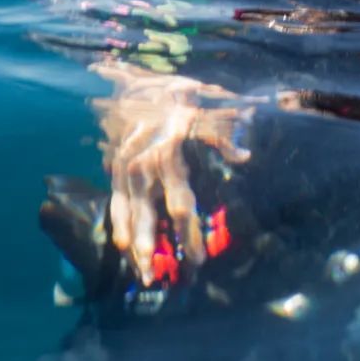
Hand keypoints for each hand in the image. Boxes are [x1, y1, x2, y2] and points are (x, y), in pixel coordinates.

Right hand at [92, 58, 253, 285]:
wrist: (141, 80)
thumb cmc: (183, 96)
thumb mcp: (209, 108)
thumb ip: (224, 135)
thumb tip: (245, 155)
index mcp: (170, 154)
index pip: (180, 205)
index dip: (187, 234)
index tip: (197, 259)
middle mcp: (145, 167)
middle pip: (150, 218)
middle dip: (157, 250)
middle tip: (166, 280)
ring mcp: (126, 169)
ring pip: (128, 216)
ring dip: (136, 247)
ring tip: (144, 275)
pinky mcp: (114, 169)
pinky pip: (114, 204)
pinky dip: (118, 227)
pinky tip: (123, 249)